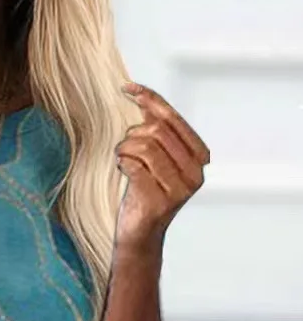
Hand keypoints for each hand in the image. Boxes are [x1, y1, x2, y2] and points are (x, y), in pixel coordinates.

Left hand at [114, 82, 209, 250]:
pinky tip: (122, 169)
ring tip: (121, 158)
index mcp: (199, 156)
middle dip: (133, 133)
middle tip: (123, 147)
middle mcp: (196, 173)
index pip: (172, 118)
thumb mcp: (154, 155)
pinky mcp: (160, 203)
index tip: (126, 88)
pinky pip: (135, 167)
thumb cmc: (145, 190)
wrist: (141, 232)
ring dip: (125, 148)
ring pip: (145, 147)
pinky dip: (123, 164)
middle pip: (158, 131)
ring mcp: (180, 190)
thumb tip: (138, 91)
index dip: (149, 99)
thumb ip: (153, 125)